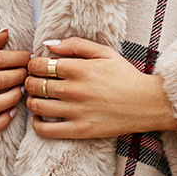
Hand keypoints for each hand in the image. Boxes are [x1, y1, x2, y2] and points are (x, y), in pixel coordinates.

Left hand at [24, 37, 176, 138]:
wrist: (146, 103)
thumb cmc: (125, 76)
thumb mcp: (104, 53)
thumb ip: (75, 44)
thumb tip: (48, 44)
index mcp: (79, 69)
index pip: (39, 65)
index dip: (32, 65)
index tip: (36, 67)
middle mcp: (75, 90)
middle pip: (35, 85)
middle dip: (30, 81)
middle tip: (35, 82)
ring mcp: (76, 112)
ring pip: (37, 106)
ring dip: (31, 100)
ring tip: (38, 98)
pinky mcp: (80, 130)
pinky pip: (46, 130)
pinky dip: (36, 124)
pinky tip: (40, 117)